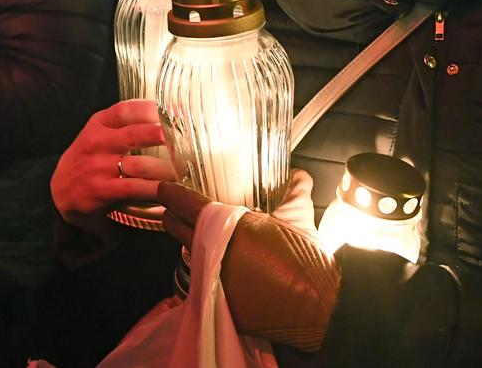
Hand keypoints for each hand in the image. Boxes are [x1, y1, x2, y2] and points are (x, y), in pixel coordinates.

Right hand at [50, 99, 177, 231]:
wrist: (60, 190)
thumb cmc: (89, 157)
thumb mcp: (100, 133)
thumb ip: (126, 123)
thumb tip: (168, 116)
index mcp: (99, 123)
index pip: (127, 110)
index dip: (153, 109)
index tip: (176, 113)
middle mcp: (98, 142)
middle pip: (134, 134)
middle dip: (161, 135)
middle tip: (184, 138)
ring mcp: (98, 167)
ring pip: (139, 164)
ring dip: (166, 167)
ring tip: (185, 168)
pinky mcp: (101, 190)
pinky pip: (134, 188)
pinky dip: (155, 189)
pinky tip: (171, 190)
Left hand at [159, 175, 340, 352]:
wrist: (317, 306)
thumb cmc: (304, 259)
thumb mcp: (299, 216)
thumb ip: (294, 189)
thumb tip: (297, 174)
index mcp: (229, 228)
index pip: (189, 205)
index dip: (174, 195)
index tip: (164, 189)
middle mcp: (214, 254)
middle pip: (180, 230)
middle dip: (175, 217)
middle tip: (174, 208)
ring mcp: (213, 281)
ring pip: (192, 255)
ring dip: (193, 243)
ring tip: (199, 234)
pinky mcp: (219, 304)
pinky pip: (204, 280)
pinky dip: (207, 268)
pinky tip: (216, 263)